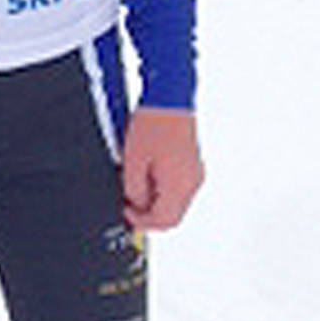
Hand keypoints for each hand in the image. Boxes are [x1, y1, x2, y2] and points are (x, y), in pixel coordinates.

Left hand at [122, 107, 202, 230]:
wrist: (169, 96)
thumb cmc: (154, 122)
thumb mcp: (133, 161)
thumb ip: (134, 190)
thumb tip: (135, 205)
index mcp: (181, 185)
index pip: (164, 221)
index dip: (142, 223)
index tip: (125, 213)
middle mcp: (193, 181)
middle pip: (171, 215)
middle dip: (147, 214)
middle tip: (127, 203)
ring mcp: (194, 172)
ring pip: (174, 202)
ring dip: (153, 201)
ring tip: (133, 183)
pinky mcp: (190, 163)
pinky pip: (176, 187)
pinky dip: (160, 188)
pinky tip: (144, 173)